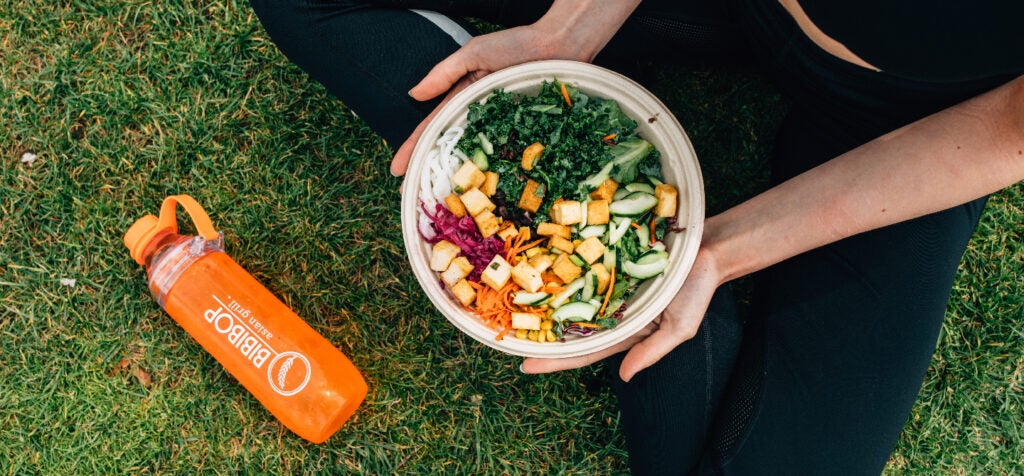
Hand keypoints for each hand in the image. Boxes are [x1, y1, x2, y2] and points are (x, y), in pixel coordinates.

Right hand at [390, 0, 641, 175]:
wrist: (559, 45)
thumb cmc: (517, 45)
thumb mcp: (474, 54)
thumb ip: (444, 74)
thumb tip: (413, 95)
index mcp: (464, 101)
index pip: (431, 128)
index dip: (413, 148)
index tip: (396, 171)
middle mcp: (480, 120)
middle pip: (449, 150)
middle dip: (429, 173)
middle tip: (412, 198)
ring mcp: (501, 129)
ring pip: (475, 160)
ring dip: (460, 183)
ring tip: (443, 207)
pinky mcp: (524, 134)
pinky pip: (507, 158)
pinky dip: (498, 178)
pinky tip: (487, 196)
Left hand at [520, 248, 723, 381]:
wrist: (707, 249)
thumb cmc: (696, 291)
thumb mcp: (678, 329)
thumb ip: (650, 352)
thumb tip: (624, 377)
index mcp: (622, 330)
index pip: (582, 351)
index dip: (554, 360)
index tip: (524, 366)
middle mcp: (608, 310)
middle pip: (565, 326)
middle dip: (537, 333)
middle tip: (504, 336)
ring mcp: (605, 285)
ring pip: (567, 297)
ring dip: (541, 303)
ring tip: (509, 306)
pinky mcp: (607, 261)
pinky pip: (579, 267)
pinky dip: (559, 270)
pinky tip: (535, 268)